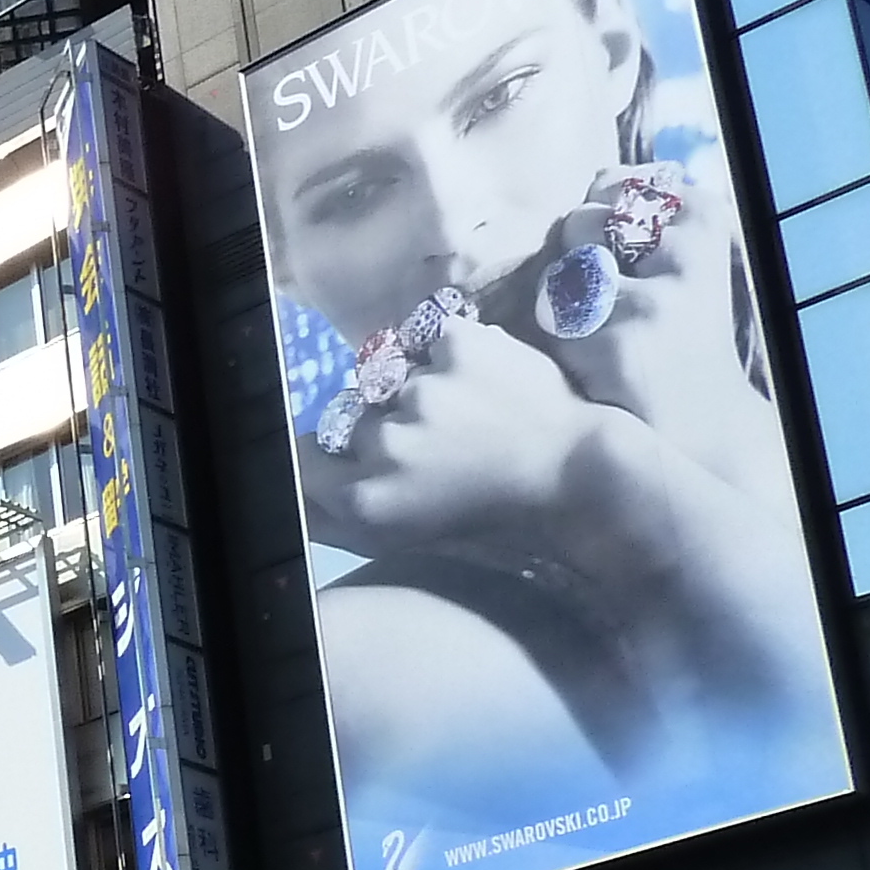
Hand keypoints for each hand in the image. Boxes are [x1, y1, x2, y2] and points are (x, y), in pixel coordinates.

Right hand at [312, 316, 604, 560]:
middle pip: (353, 417)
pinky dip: (451, 352)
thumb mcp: (408, 531)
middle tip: (441, 443)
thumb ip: (340, 511)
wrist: (576, 470)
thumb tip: (293, 477)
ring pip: (391, 376)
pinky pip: (427, 338)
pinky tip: (482, 378)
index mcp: (367, 499)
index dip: (329, 452)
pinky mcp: (455, 344)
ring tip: (470, 411)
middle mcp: (383, 444)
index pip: (307, 457)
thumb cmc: (492, 509)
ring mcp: (419, 389)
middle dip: (386, 424)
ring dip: (422, 387)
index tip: (358, 454)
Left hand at [514, 160, 790, 492]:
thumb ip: (644, 218)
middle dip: (572, 258)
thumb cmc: (681, 340)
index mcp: (704, 219)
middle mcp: (683, 250)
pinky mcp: (615, 344)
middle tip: (601, 301)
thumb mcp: (683, 265)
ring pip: (558, 273)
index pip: (613, 185)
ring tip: (600, 334)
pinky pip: (549, 323)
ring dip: (561, 303)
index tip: (617, 257)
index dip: (596, 220)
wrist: (705, 426)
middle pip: (578, 221)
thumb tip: (598, 177)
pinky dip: (559, 344)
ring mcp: (651, 298)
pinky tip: (593, 365)